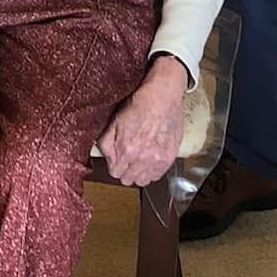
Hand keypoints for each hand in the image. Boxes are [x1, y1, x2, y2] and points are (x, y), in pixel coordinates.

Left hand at [98, 54, 187, 185]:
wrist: (163, 96)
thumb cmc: (140, 104)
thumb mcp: (115, 121)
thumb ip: (107, 143)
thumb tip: (106, 158)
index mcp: (126, 150)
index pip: (115, 173)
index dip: (114, 166)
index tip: (117, 160)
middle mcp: (142, 159)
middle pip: (128, 179)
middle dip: (125, 170)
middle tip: (128, 159)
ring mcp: (157, 160)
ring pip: (143, 180)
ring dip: (139, 173)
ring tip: (139, 160)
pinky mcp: (169, 158)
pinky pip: (157, 175)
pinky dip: (153, 170)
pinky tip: (150, 159)